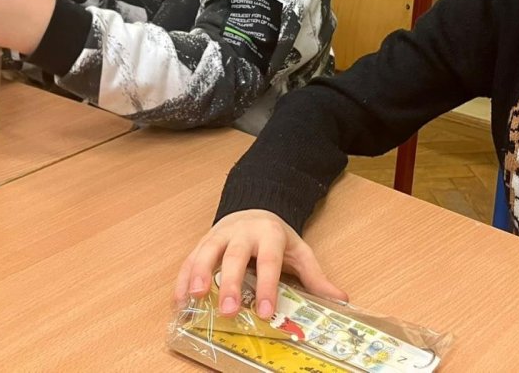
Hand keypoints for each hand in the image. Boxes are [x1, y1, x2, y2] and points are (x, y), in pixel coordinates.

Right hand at [173, 210, 346, 318]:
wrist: (253, 207)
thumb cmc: (276, 237)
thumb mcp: (299, 251)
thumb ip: (315, 276)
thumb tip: (340, 298)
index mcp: (268, 234)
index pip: (269, 261)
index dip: (268, 286)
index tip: (267, 312)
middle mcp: (241, 232)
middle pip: (234, 257)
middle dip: (230, 284)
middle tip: (228, 310)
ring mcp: (219, 235)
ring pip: (206, 253)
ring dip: (198, 276)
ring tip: (193, 298)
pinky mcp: (202, 242)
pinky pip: (189, 259)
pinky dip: (182, 279)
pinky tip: (179, 300)